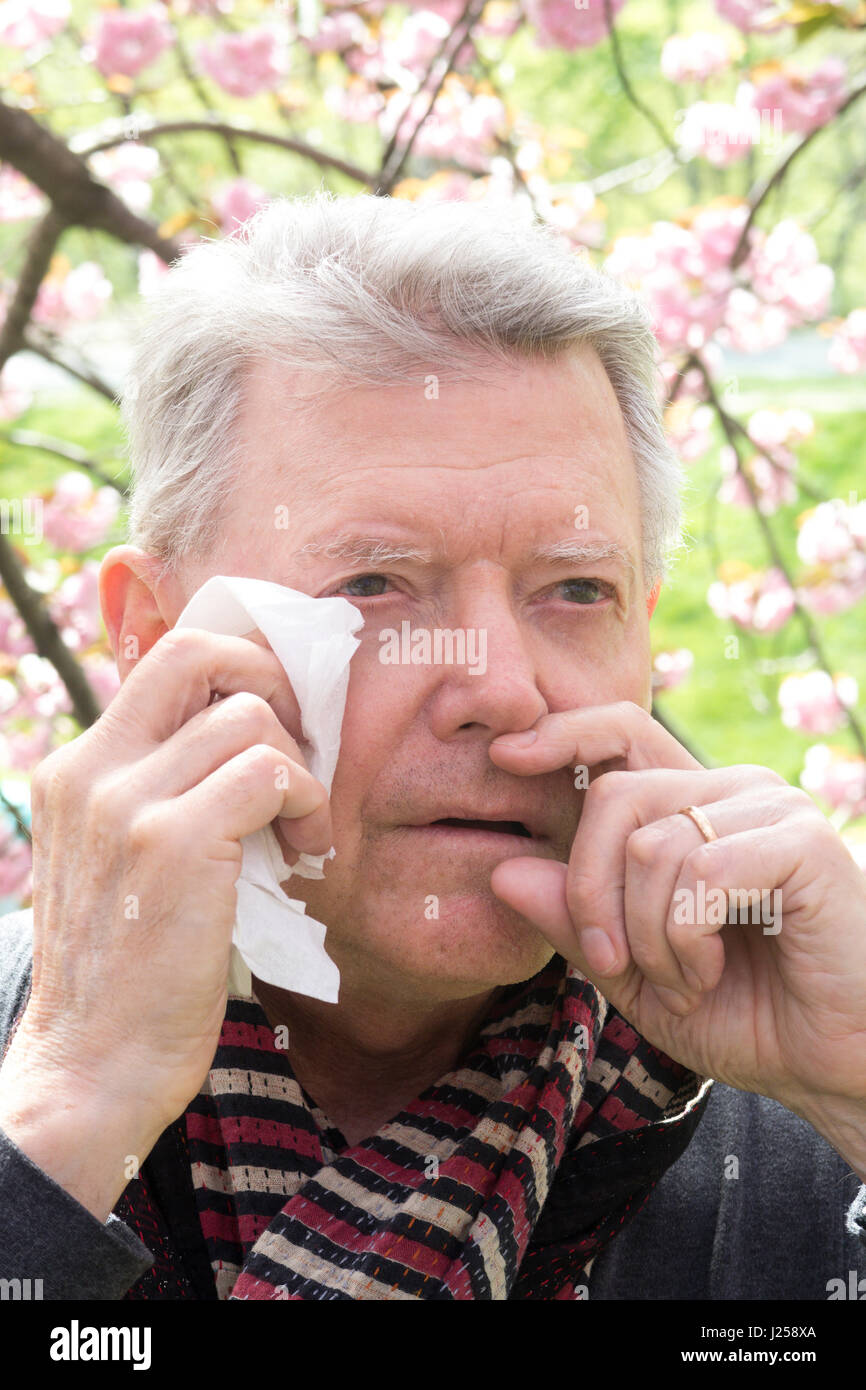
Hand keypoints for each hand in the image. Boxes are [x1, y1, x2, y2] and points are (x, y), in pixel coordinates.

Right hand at [0, 627, 329, 1216]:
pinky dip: (306, 804)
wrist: (92, 1070)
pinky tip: (303, 852)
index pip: (167, 660)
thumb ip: (162, 795)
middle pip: (198, 650)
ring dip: (299, 769)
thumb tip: (250, 742)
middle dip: (271, 681)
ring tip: (302, 832)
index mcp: (77, 770)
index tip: (281, 724)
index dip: (241, 670)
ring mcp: (124, 801)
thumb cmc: (128, 975)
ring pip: (249, 716)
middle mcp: (91, 770)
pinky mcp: (170, 842)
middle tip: (299, 751)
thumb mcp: (123, 864)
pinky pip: (269, 772)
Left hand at [488, 701, 865, 1113]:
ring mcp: (771, 810)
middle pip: (614, 798)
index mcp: (692, 808)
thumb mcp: (634, 973)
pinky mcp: (801, 843)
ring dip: (648, 938)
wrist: (832, 1065)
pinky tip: (711, 975)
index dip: (563, 734)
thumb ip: (574, 922)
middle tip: (611, 963)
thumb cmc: (745, 1015)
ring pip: (650, 845)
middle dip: (590, 892)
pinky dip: (685, 940)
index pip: (622, 731)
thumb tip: (501, 871)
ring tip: (685, 981)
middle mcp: (731, 792)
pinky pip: (699, 872)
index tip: (505, 756)